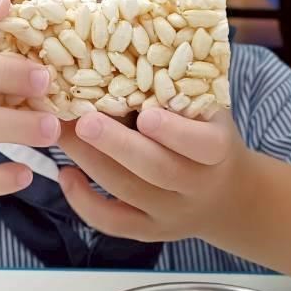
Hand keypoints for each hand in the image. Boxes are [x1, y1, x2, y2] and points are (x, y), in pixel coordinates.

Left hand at [56, 108, 248, 242]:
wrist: (228, 197)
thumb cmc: (208, 137)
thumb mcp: (208, 114)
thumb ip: (177, 97)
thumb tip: (121, 60)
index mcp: (218, 151)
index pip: (201, 145)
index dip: (173, 132)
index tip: (144, 115)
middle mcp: (196, 186)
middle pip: (156, 169)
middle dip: (116, 144)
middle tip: (83, 121)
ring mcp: (172, 213)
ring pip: (127, 192)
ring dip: (90, 161)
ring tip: (62, 134)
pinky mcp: (149, 230)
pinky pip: (113, 223)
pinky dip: (84, 202)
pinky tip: (65, 174)